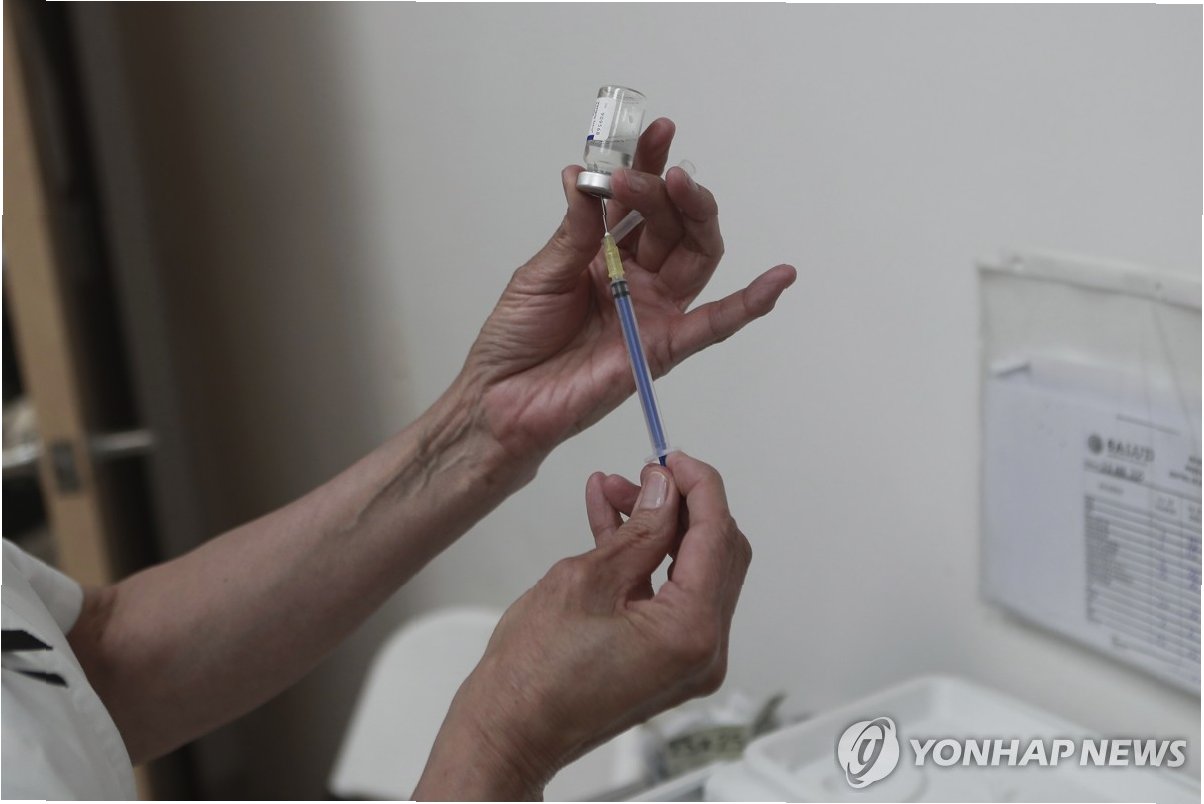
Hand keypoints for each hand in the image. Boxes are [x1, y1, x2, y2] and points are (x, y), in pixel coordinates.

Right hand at [413, 453, 750, 799]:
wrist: (509, 730)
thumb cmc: (534, 676)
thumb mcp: (586, 579)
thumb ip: (640, 528)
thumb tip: (665, 490)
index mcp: (692, 632)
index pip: (718, 536)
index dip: (699, 487)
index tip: (673, 458)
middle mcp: (703, 651)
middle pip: (716, 553)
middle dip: (680, 504)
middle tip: (646, 473)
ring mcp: (687, 659)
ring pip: (691, 569)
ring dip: (657, 526)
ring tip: (615, 490)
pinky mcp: (667, 660)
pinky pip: (669, 594)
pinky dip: (645, 558)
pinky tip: (612, 522)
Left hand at [460, 119, 795, 464]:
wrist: (503, 399)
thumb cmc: (516, 338)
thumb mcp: (540, 272)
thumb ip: (574, 229)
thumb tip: (584, 175)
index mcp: (605, 252)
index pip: (637, 201)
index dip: (648, 163)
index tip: (655, 129)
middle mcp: (636, 276)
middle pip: (672, 222)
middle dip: (665, 188)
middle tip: (652, 171)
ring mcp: (653, 310)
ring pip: (696, 256)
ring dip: (696, 217)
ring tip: (681, 185)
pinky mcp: (662, 347)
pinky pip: (714, 325)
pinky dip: (750, 303)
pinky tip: (779, 278)